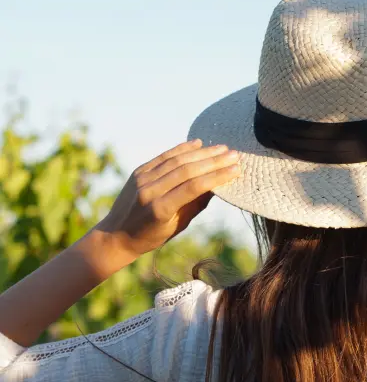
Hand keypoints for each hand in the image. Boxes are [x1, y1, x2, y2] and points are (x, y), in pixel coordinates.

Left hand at [93, 139, 240, 260]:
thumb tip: (217, 186)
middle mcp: (150, 191)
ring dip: (201, 153)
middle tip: (234, 155)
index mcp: (161, 209)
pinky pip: (164, 157)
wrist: (116, 234)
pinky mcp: (139, 171)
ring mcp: (142, 179)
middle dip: (213, 161)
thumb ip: (195, 205)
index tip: (235, 170)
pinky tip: (198, 144)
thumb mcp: (176, 227)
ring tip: (221, 149)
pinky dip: (182, 149)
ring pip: (177, 160)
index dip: (217, 176)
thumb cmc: (150, 237)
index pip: (194, 187)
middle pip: (187, 170)